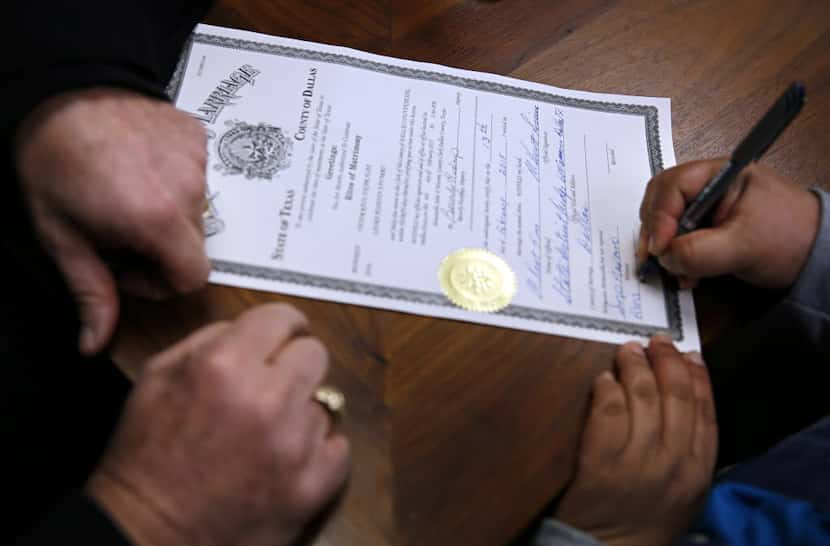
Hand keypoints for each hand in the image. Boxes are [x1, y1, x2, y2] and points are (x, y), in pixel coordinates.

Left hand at [15, 88, 210, 354]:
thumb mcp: (61, 235)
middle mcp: (190, 191)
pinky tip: (144, 166)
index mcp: (157, 220)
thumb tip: (94, 345)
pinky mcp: (200, 137)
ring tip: (130, 193)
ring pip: (199, 210)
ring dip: (170, 213)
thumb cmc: (53, 163)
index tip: (127, 265)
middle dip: (162, 248)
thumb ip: (90, 292)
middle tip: (122, 230)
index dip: (161, 283)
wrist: (63, 88)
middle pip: (196, 245)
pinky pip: (200, 175)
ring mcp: (200, 160)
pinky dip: (176, 179)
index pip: (193, 277)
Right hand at [86, 304, 349, 545]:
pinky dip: (317, 452)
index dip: (282, 326)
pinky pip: (338, 447)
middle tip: (274, 386)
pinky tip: (286, 460)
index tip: (281, 338)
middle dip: (294, 365)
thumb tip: (252, 330)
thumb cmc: (146, 455)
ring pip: (324, 404)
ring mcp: (296, 445)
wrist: (149, 535)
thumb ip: (209, 340)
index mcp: (225, 365)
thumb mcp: (158, 376)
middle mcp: (267, 398)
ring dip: (300, 413)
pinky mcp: (313, 486)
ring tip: (266, 435)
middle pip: (315, 354)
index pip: (283, 317)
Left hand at [554, 336, 716, 545]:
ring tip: (628, 351)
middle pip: (675, 397)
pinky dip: (607, 388)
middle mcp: (673, 463)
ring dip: (635, 367)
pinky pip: (608, 412)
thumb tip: (688, 394)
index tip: (689, 354)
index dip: (698, 378)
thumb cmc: (646, 520)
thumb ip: (691, 451)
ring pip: (642, 398)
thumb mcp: (685, 493)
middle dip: (667, 362)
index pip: (706, 412)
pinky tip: (604, 378)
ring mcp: (637, 462)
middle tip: (656, 343)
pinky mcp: (601, 463)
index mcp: (699, 471)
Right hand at [637, 159, 819, 288]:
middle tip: (655, 258)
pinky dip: (674, 255)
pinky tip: (685, 272)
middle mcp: (709, 184)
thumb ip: (700, 252)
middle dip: (654, 230)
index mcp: (721, 173)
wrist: (817, 258)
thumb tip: (664, 256)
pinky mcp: (706, 225)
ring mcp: (706, 204)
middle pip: (661, 199)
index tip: (659, 248)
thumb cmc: (792, 239)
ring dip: (663, 246)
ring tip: (675, 270)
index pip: (673, 186)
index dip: (659, 217)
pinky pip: (676, 235)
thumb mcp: (743, 246)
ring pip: (665, 219)